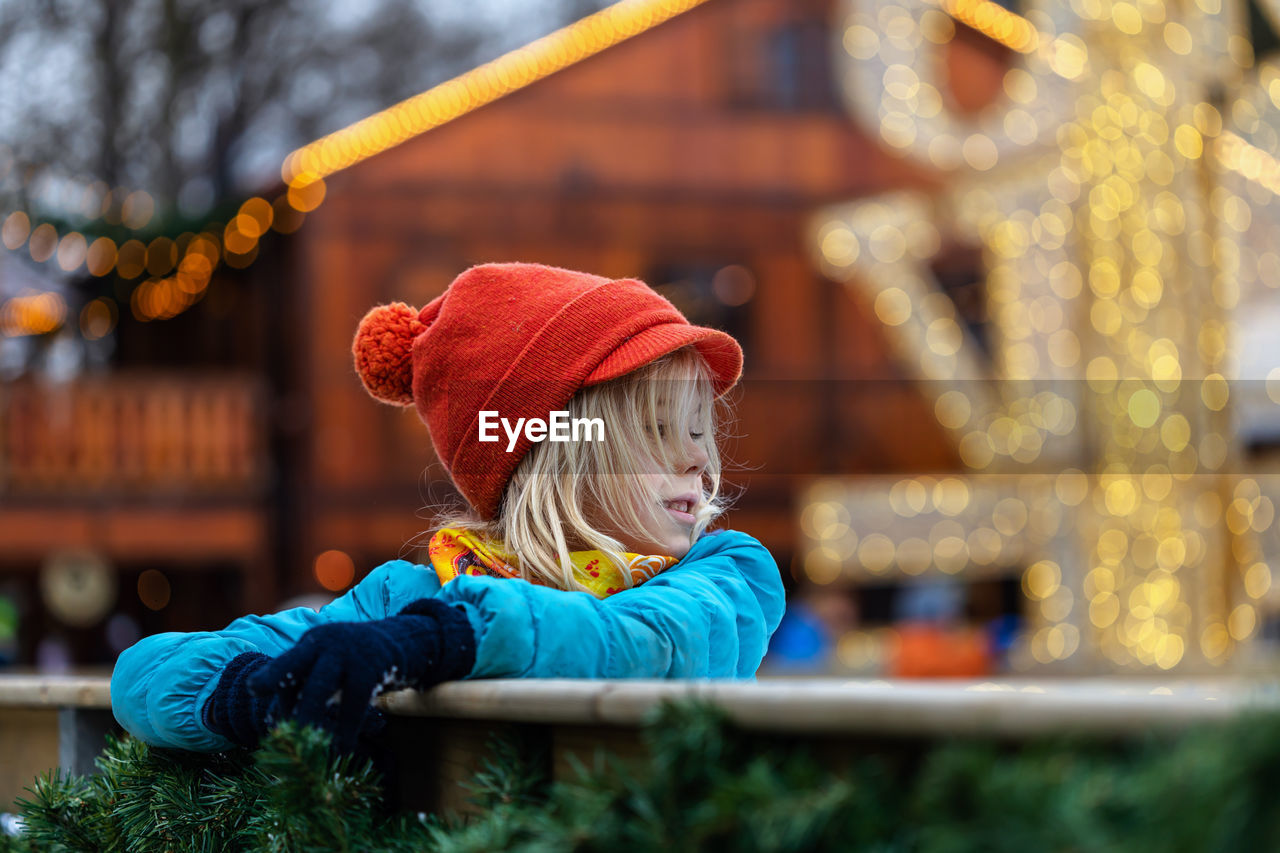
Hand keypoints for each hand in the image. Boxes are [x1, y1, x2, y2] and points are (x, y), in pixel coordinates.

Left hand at [248, 599, 474, 751]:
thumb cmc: (361, 660)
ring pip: (319, 687)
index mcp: (312, 642)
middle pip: (293, 671)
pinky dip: (346, 729)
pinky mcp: (371, 665)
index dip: (270, 687)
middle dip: (282, 702)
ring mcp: (349, 651)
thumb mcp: (333, 664)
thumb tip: (273, 724)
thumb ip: (307, 684)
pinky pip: (353, 702)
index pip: (284, 666)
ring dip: (308, 719)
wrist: (408, 639)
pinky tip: (342, 749)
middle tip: (277, 732)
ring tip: (305, 748)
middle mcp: (325, 641)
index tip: (260, 706)